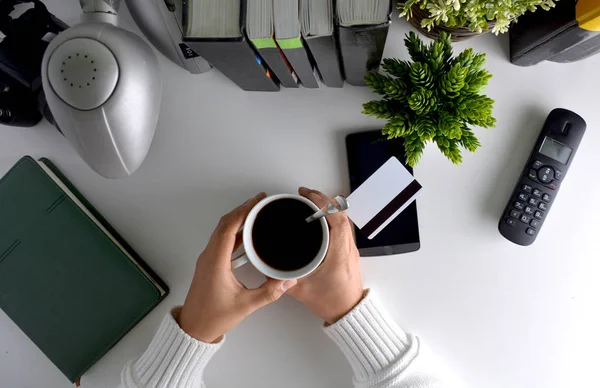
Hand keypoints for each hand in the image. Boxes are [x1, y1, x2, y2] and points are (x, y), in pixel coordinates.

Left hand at [178, 193, 297, 342]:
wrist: (193, 329)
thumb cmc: (213, 317)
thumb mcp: (245, 305)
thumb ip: (268, 293)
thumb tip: (287, 281)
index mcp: (215, 262)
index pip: (228, 228)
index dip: (243, 212)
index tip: (256, 202)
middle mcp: (209, 257)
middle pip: (224, 224)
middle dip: (242, 210)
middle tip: (259, 202)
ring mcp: (208, 260)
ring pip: (222, 231)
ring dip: (238, 220)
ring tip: (256, 213)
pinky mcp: (209, 265)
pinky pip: (221, 241)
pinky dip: (234, 232)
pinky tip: (247, 234)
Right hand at [287, 187, 363, 323]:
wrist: (350, 313)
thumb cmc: (332, 302)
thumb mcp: (302, 290)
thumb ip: (283, 277)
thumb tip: (267, 265)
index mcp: (339, 254)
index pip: (336, 220)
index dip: (323, 203)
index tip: (308, 195)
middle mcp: (348, 248)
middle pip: (342, 214)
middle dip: (323, 199)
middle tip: (306, 193)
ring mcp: (351, 249)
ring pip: (344, 219)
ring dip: (329, 207)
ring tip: (311, 201)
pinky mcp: (349, 252)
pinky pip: (344, 226)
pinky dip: (333, 216)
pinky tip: (320, 218)